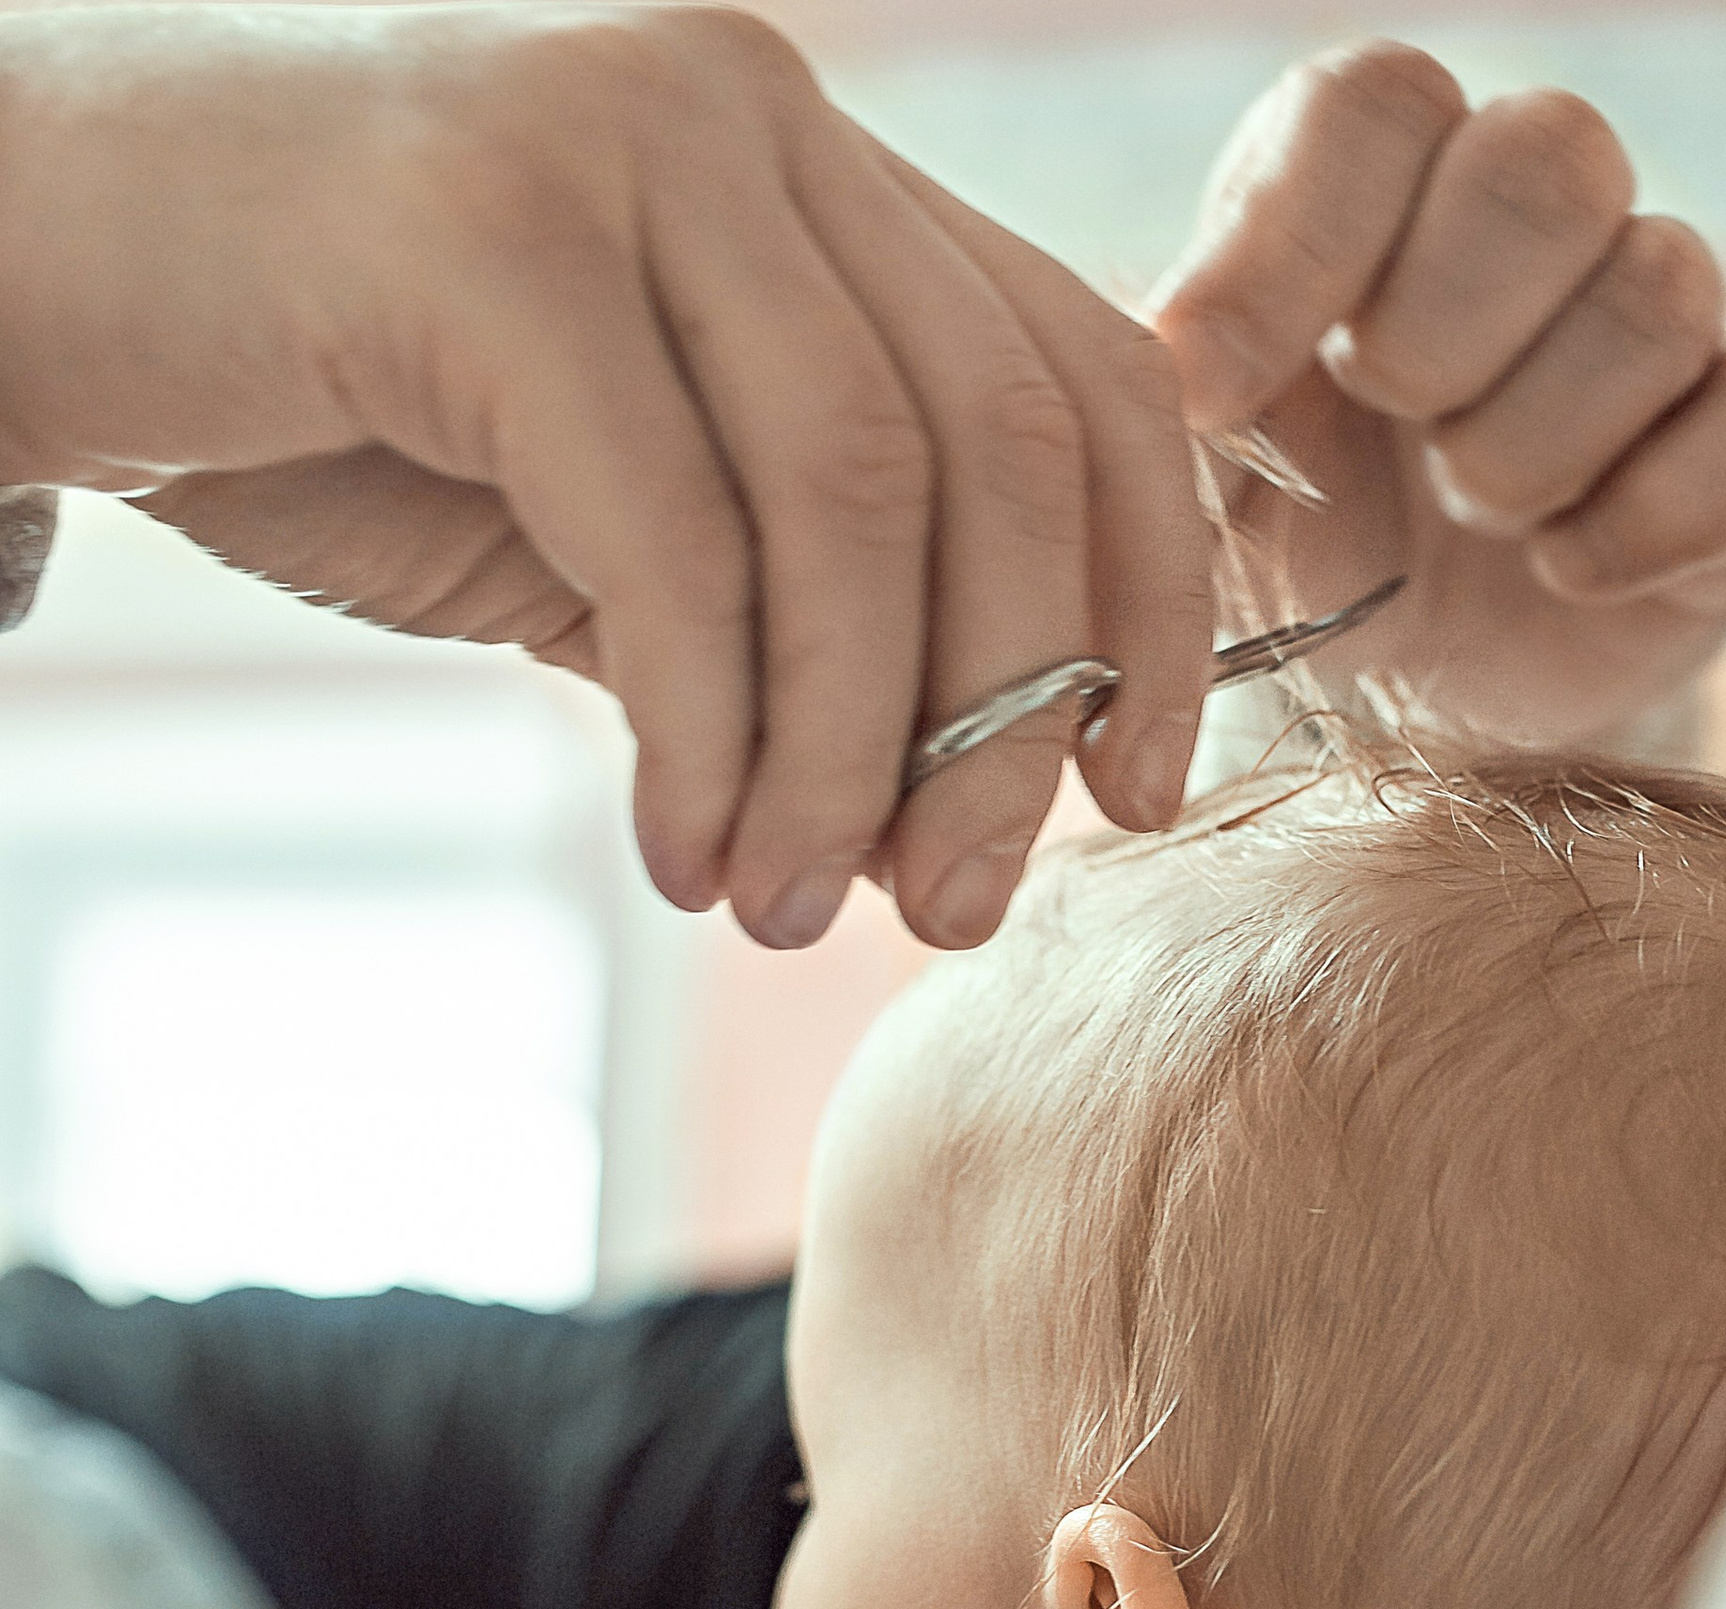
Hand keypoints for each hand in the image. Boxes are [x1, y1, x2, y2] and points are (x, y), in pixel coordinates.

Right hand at [0, 4, 1214, 949]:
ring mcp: (623, 141)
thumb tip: (946, 837)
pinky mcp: (481, 221)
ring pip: (860, 498)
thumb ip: (795, 640)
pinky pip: (675, 534)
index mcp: (826, 178)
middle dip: (1007, 720)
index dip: (1154, 605)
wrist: (39, 267)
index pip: (1087, 383)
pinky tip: (684, 850)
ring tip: (790, 910)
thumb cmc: (345, 405)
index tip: (1140, 793)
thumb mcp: (626, 531)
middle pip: (1005, 448)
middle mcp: (755, 119)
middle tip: (958, 911)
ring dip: (848, 754)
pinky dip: (706, 732)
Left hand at [1150, 44, 1725, 756]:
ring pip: (1662, 290)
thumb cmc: (1308, 559)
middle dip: (1438, 332)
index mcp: (1386, 185)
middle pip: (1548, 156)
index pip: (1376, 104)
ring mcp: (1671, 326)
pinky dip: (1666, 515)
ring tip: (1470, 520)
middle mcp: (1543, 220)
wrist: (1421, 704)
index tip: (1209, 387)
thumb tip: (1169, 358)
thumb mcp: (1202, 488)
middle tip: (1388, 432)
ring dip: (1532, 448)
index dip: (1293, 242)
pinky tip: (1572, 570)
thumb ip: (1171, 407)